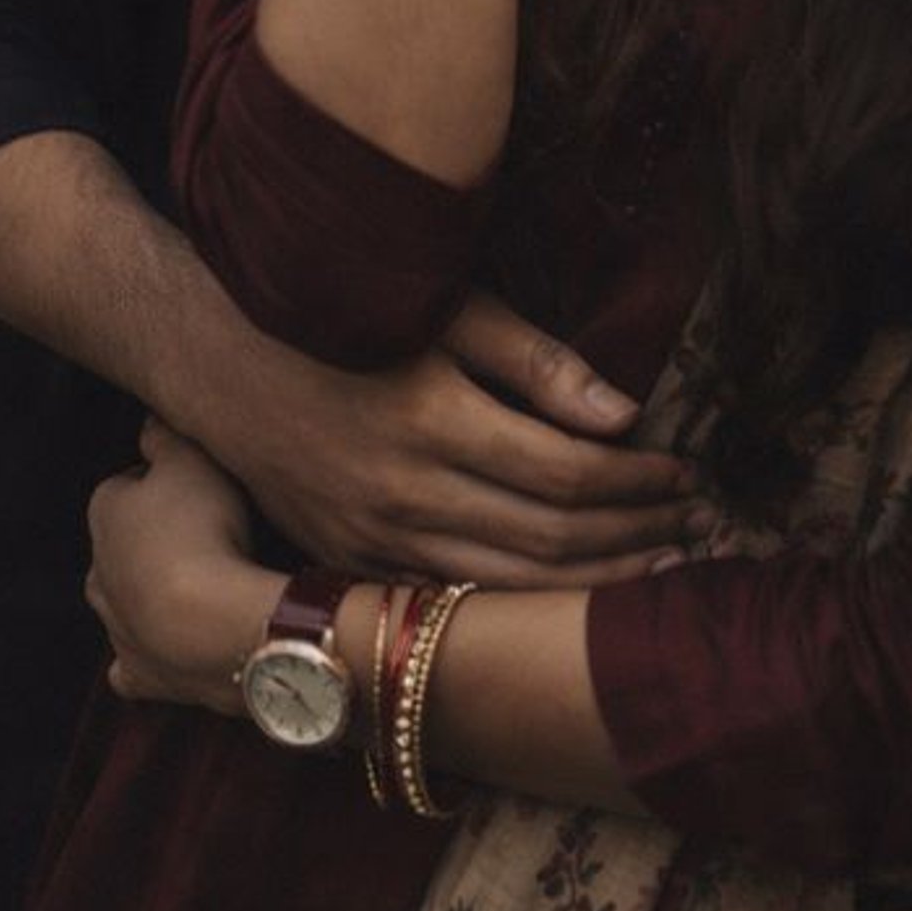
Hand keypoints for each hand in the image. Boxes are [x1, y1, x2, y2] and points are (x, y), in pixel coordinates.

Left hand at [88, 420, 279, 714]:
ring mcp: (114, 626)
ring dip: (152, 593)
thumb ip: (165, 433)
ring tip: (204, 587)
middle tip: (209, 535)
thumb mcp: (191, 457)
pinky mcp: (138, 673)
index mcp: (104, 511)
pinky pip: (134, 662)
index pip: (130, 483)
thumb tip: (148, 420)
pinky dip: (150, 654)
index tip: (202, 486)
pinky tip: (175, 649)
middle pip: (124, 545)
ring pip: (123, 601)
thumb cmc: (202, 529)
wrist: (211, 625)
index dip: (168, 481)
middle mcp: (96, 570)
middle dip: (154, 540)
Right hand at [199, 293, 705, 589]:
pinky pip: (445, 599)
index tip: (683, 471)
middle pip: (548, 537)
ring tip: (655, 570)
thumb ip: (535, 361)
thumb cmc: (347, 313)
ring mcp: (370, 538)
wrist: (219, 354)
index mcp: (433, 419)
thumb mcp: (443, 308)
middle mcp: (402, 491)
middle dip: (632, 535)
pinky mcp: (346, 561)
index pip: (567, 472)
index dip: (637, 480)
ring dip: (590, 582)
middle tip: (692, 527)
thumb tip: (624, 414)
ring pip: (505, 583)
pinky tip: (563, 594)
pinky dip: (513, 602)